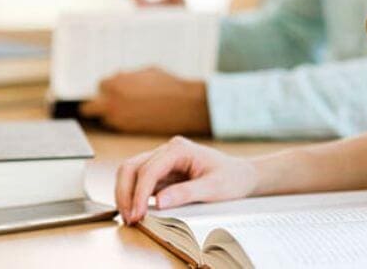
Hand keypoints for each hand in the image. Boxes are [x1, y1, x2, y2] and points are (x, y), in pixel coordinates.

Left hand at [80, 67, 211, 135]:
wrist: (185, 105)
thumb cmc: (169, 85)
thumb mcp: (146, 71)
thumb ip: (128, 77)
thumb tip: (119, 79)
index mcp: (115, 85)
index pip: (101, 85)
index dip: (111, 85)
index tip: (119, 87)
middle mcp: (113, 104)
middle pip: (89, 108)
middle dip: (98, 103)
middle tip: (110, 101)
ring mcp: (120, 120)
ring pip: (106, 118)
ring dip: (113, 113)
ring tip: (132, 107)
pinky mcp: (130, 131)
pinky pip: (119, 126)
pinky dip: (125, 121)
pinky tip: (139, 114)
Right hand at [114, 135, 257, 223]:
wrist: (241, 176)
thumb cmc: (231, 178)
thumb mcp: (213, 188)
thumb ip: (186, 193)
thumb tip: (159, 202)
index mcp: (179, 149)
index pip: (149, 169)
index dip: (139, 193)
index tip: (137, 214)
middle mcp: (167, 151)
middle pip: (132, 167)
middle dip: (125, 193)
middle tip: (129, 218)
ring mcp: (162, 160)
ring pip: (131, 172)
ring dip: (126, 194)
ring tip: (130, 217)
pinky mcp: (161, 172)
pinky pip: (139, 181)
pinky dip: (133, 195)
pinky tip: (136, 211)